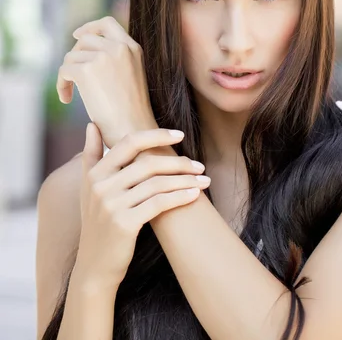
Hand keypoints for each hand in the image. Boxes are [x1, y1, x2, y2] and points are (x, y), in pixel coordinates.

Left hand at [56, 16, 156, 147]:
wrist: (133, 129)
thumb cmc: (132, 111)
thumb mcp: (131, 75)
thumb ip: (116, 59)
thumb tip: (85, 49)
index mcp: (133, 48)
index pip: (107, 23)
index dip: (90, 26)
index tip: (77, 35)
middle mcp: (119, 48)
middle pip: (85, 39)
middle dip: (75, 55)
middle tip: (72, 75)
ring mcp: (104, 57)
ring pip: (72, 56)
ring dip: (67, 74)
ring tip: (71, 93)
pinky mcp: (87, 71)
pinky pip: (64, 71)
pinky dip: (61, 85)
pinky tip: (67, 99)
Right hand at [75, 123, 210, 289]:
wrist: (95, 266)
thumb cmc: (99, 222)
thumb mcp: (89, 189)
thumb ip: (91, 156)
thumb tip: (93, 124)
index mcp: (95, 172)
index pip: (130, 142)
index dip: (156, 135)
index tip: (179, 135)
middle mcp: (100, 186)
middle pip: (149, 163)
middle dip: (179, 163)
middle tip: (199, 166)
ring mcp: (111, 205)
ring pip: (158, 183)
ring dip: (186, 180)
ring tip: (204, 181)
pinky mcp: (124, 224)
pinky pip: (160, 203)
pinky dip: (181, 197)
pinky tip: (195, 195)